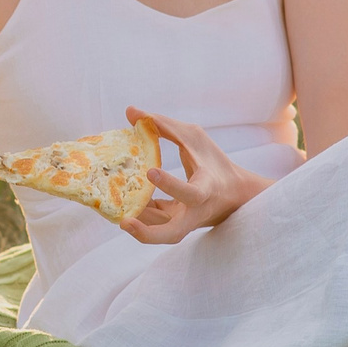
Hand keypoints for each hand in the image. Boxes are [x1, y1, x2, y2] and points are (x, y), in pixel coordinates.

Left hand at [120, 107, 270, 243]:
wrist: (234, 194)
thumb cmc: (213, 163)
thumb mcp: (194, 138)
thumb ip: (163, 125)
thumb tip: (130, 111)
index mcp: (206, 190)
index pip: (191, 193)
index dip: (171, 184)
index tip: (151, 171)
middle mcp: (195, 213)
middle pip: (173, 234)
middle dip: (148, 234)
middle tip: (125, 223)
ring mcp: (185, 223)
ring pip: (158, 233)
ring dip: (136, 225)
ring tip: (113, 210)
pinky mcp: (175, 226)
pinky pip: (154, 225)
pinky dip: (138, 214)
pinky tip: (121, 200)